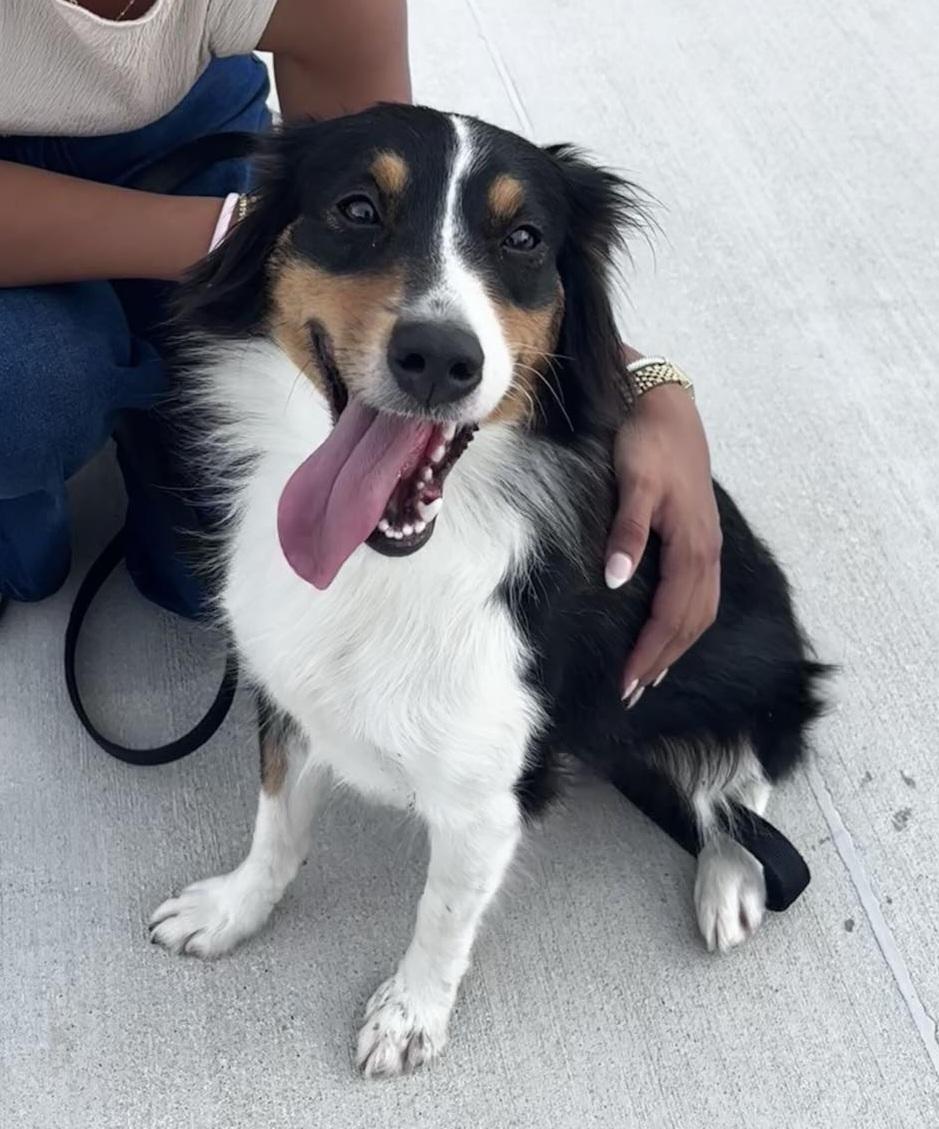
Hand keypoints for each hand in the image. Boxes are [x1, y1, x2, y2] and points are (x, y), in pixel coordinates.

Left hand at [605, 370, 721, 705]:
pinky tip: (667, 631)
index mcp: (692, 545)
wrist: (664, 402)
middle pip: (690, 622)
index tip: (626, 682)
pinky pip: (701, 594)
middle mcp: (707, 551)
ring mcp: (709, 544)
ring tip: (650, 675)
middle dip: (662, 660)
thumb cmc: (645, 440)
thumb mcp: (633, 483)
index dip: (650, 652)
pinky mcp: (702, 536)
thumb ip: (628, 532)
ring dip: (676, 647)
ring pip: (700, 611)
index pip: (673, 615)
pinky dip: (686, 622)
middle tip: (632, 693)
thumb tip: (617, 580)